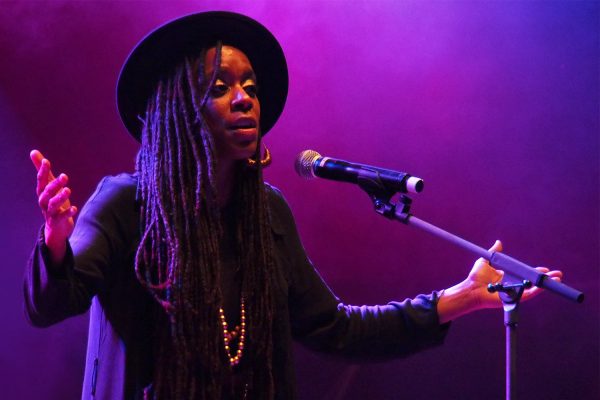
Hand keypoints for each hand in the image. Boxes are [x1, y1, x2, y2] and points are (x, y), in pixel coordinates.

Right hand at [30, 150, 77, 264]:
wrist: (55, 226)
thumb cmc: (52, 202)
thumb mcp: (48, 186)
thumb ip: (43, 171)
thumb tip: (33, 152)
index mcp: (42, 192)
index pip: (41, 180)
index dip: (42, 171)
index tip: (46, 161)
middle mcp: (44, 201)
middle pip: (47, 192)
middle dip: (54, 184)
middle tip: (64, 176)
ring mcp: (50, 212)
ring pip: (53, 204)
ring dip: (60, 197)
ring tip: (68, 190)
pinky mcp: (57, 221)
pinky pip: (61, 217)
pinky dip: (67, 213)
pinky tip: (74, 208)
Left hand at [438, 240, 563, 322]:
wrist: (471, 287)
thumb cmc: (476, 277)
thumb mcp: (486, 261)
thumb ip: (494, 253)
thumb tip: (499, 242)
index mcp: (510, 276)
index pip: (526, 273)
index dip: (536, 272)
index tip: (545, 269)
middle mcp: (514, 284)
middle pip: (533, 281)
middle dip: (546, 278)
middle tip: (557, 275)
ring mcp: (514, 291)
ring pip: (534, 289)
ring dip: (546, 285)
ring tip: (557, 280)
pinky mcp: (513, 297)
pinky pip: (527, 295)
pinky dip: (536, 291)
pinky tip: (544, 287)